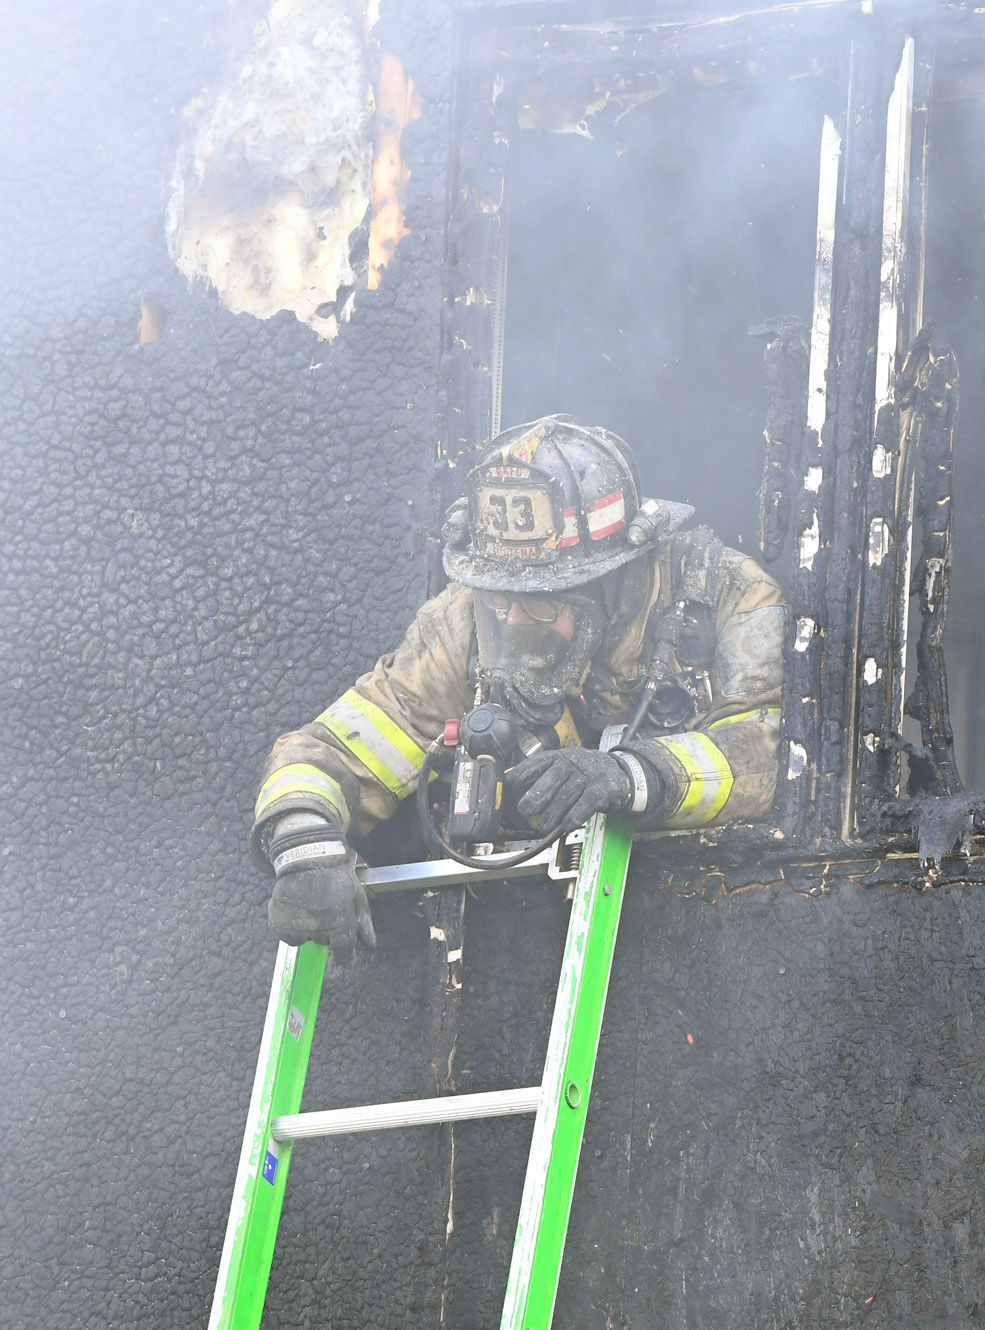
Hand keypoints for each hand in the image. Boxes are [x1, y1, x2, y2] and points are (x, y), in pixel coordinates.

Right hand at [267, 817, 375, 960]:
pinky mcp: (279, 922)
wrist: (307, 857)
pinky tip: (298, 910)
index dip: (345, 957)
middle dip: (328, 932)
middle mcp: (318, 926)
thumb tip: (371, 945)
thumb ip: (363, 922)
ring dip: (310, 929)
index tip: (344, 959)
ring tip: (311, 906)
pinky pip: (290, 938)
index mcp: (339, 921)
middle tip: (326, 910)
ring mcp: (297, 925)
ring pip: (307, 939)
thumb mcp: (356, 896)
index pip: (344, 951)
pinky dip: (293, 929)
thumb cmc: (336, 877)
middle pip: (324, 942)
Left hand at [504, 748, 633, 834]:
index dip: (519, 779)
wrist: (616, 771)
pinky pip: (581, 809)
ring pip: (563, 800)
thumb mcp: (561, 764)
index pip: (533, 766)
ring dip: (550, 816)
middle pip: (548, 783)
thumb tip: (511, 788)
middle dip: (533, 799)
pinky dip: (571, 820)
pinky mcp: (599, 792)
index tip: (510, 790)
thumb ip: (540, 773)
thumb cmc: (580, 771)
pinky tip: (565, 826)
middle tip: (524, 810)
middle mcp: (571, 764)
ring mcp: (586, 778)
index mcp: (557, 756)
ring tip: (542, 825)